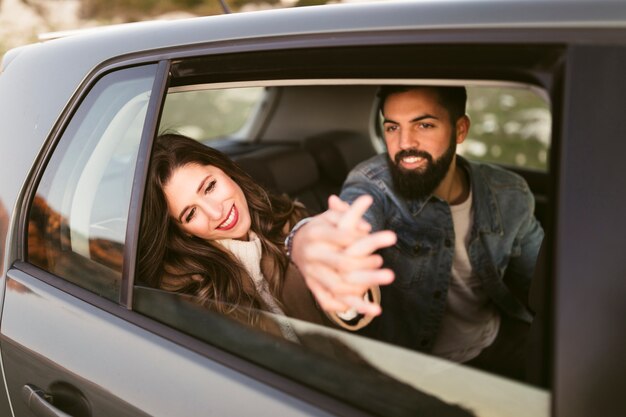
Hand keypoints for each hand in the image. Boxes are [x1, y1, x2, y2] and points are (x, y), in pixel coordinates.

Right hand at [291, 194, 395, 315]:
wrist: (296, 243)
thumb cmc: (321, 227)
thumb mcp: (332, 215)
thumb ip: (350, 214)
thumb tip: (367, 227)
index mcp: (316, 233)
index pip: (342, 236)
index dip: (363, 239)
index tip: (385, 239)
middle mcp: (312, 254)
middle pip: (342, 263)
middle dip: (367, 267)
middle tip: (387, 269)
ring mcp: (311, 273)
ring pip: (337, 287)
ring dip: (360, 293)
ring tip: (378, 303)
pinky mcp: (312, 286)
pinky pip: (327, 301)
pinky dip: (345, 306)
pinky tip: (364, 308)